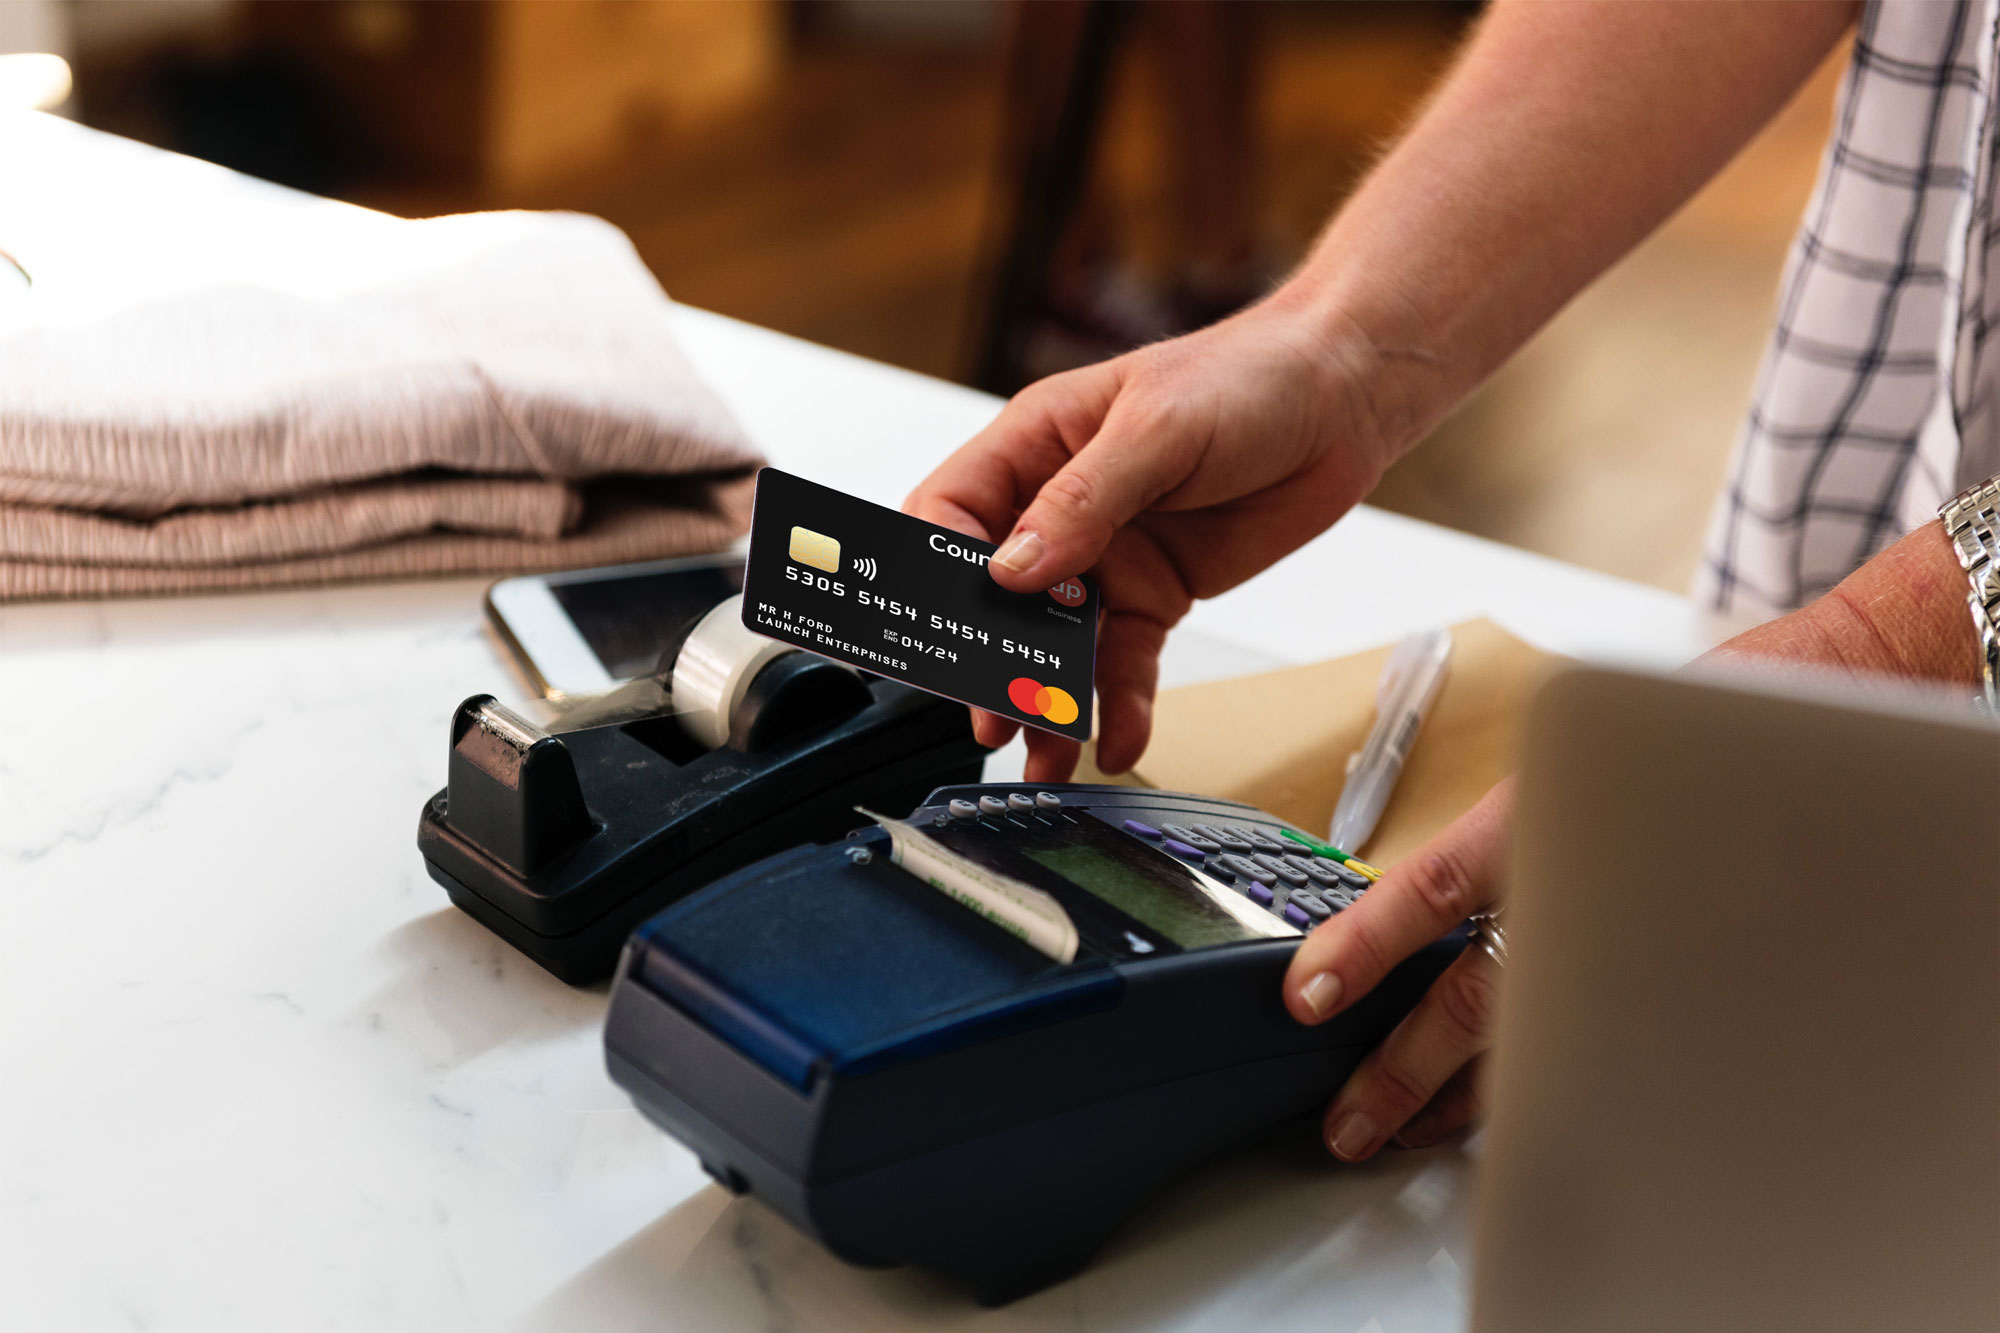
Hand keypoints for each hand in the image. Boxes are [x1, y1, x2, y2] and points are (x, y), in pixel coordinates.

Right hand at [904, 299, 1394, 781]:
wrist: (1343, 400)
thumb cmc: (1247, 377)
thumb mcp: (1155, 428)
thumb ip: (1081, 501)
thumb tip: (1011, 569)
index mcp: (1035, 444)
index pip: (952, 511)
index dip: (937, 570)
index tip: (947, 626)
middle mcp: (1058, 504)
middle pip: (996, 594)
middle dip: (989, 657)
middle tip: (990, 712)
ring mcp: (1107, 555)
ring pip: (1056, 641)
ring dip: (1048, 697)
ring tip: (1043, 751)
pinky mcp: (1155, 594)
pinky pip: (1126, 661)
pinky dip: (1121, 705)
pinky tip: (1117, 740)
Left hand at [1280, 520, 1983, 1159]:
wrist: (1816, 704)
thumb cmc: (1684, 725)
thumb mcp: (1566, 755)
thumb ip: (1495, 831)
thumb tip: (1408, 906)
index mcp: (1545, 813)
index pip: (1434, 889)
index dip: (1365, 944)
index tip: (1308, 992)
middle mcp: (1584, 878)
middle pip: (1476, 996)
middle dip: (1401, 1068)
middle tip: (1345, 1116)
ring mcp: (1635, 929)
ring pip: (1533, 1034)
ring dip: (1459, 1094)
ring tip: (1400, 1130)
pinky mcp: (1675, 963)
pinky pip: (1597, 1038)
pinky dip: (1542, 1077)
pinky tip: (1500, 1104)